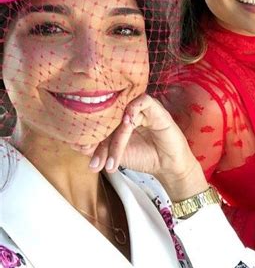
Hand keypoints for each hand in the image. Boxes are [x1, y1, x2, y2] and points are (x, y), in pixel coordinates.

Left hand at [78, 94, 207, 200]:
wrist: (167, 166)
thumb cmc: (144, 156)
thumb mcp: (115, 155)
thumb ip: (97, 148)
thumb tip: (74, 142)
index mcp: (115, 119)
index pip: (97, 122)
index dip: (87, 137)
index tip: (81, 152)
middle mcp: (126, 111)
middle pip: (107, 117)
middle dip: (100, 143)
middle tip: (97, 163)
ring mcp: (140, 108)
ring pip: (121, 113)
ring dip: (115, 139)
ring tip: (113, 160)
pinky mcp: (155, 107)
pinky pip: (140, 101)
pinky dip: (131, 111)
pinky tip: (127, 126)